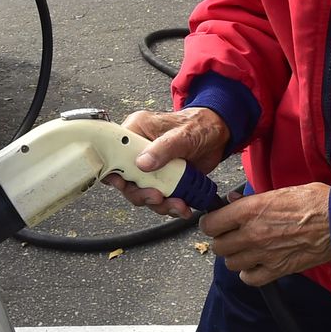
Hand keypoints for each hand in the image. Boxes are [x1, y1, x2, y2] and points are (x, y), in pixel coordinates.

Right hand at [101, 107, 230, 219]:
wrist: (218, 135)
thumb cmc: (199, 125)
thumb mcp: (182, 134)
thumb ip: (162, 148)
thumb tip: (142, 163)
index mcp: (136, 132)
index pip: (112, 152)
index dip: (112, 170)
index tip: (122, 183)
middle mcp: (139, 151)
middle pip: (126, 179)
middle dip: (141, 193)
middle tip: (157, 196)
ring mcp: (152, 168)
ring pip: (143, 192)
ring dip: (159, 203)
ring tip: (177, 204)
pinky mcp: (164, 180)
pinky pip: (160, 198)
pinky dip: (171, 206)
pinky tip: (183, 206)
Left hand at [200, 184, 330, 285]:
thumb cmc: (314, 201)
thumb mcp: (278, 191)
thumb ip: (251, 199)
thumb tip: (232, 201)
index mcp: (250, 210)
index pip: (210, 224)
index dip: (210, 223)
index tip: (215, 222)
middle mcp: (252, 234)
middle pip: (218, 246)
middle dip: (222, 240)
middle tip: (232, 235)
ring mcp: (264, 254)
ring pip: (231, 263)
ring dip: (236, 256)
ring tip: (246, 249)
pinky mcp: (278, 270)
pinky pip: (250, 279)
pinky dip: (249, 274)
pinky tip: (256, 264)